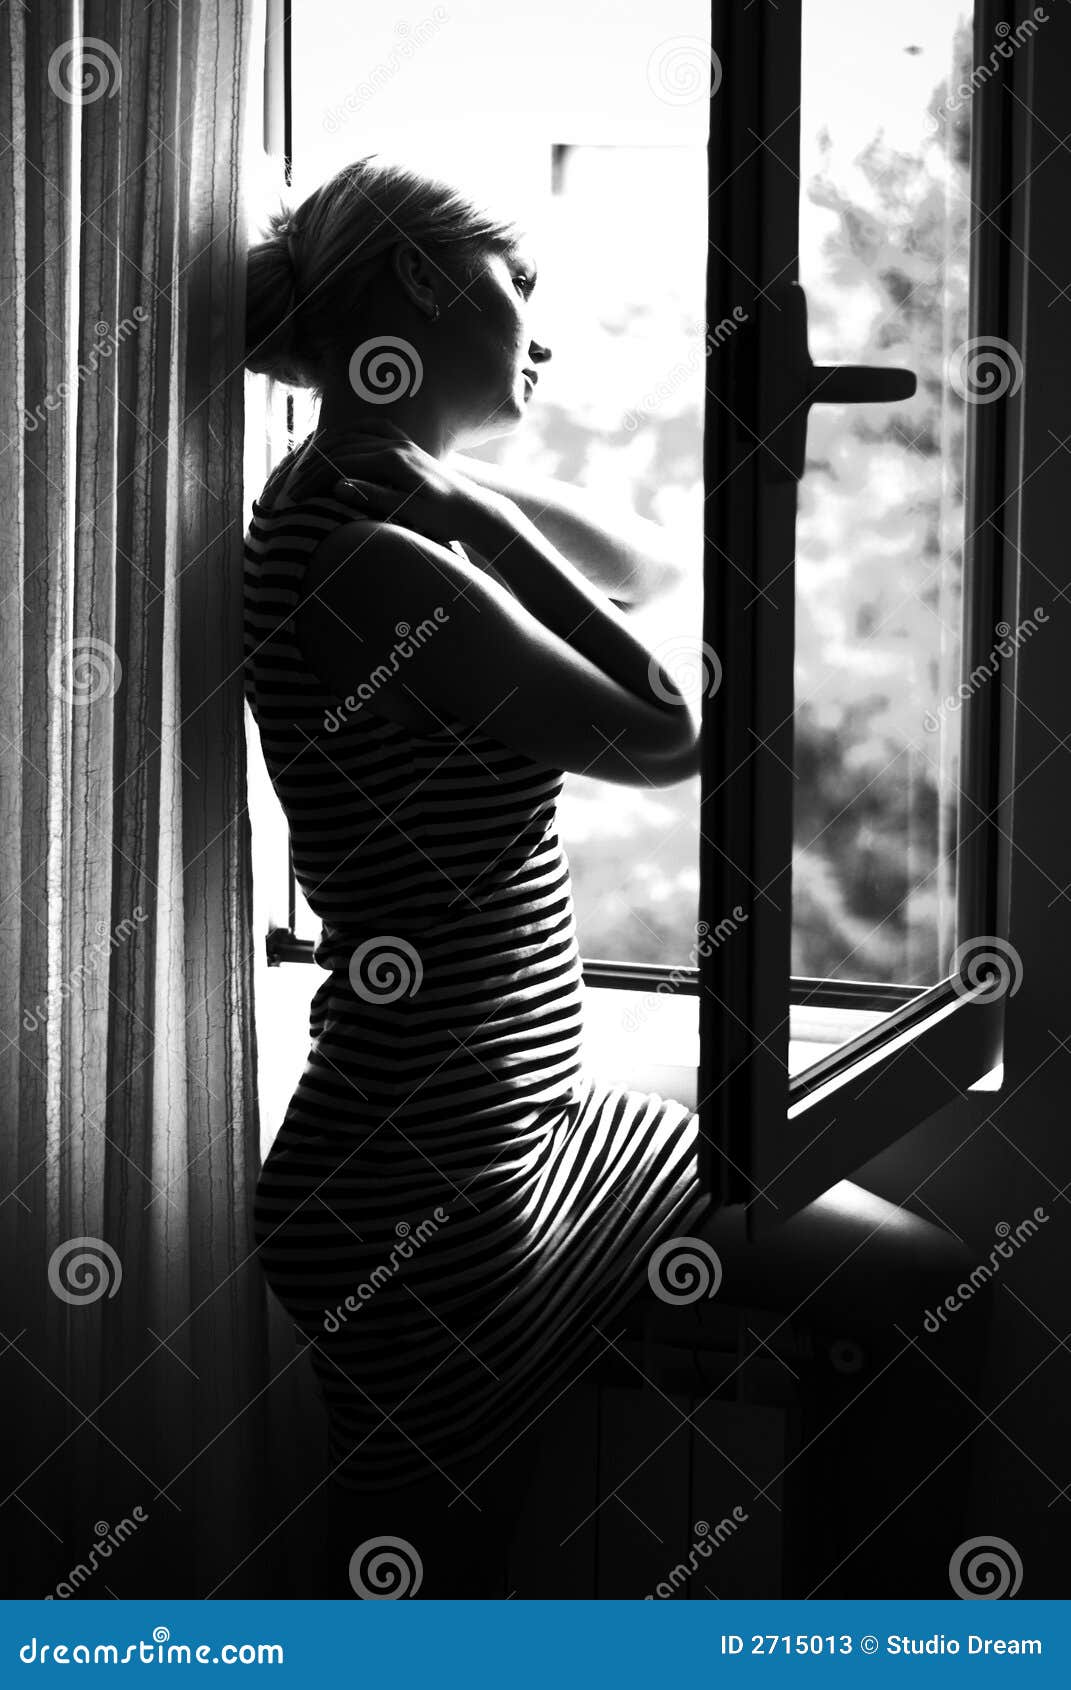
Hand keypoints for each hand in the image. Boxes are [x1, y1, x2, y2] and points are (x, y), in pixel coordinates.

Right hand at [279, 420, 506, 550]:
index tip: (296, 499)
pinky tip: (338, 441)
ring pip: (352, 436)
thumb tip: (339, 486)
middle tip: (292, 489)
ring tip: (306, 469)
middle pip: (342, 449)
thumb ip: (374, 497)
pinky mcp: (407, 444)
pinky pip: (372, 428)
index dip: (315, 481)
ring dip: (326, 450)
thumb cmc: (444, 518)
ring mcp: (402, 441)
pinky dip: (350, 432)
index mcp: (393, 462)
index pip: (342, 465)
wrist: (475, 510)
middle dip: (313, 469)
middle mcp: (396, 445)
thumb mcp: (409, 514)